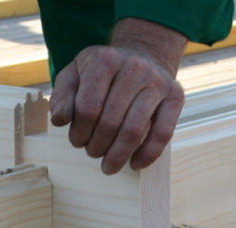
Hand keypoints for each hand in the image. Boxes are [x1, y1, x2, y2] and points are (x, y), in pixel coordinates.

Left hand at [50, 19, 186, 174]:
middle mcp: (134, 68)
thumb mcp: (74, 75)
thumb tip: (60, 120)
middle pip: (110, 122)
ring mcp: (158, 82)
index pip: (88, 108)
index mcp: (105, 60)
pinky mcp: (175, 97)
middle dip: (96, 146)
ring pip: (134, 130)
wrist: (142, 55)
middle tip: (92, 152)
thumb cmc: (102, 73)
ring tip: (108, 166)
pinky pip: (163, 133)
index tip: (77, 141)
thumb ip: (62, 96)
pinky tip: (135, 164)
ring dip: (117, 155)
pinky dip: (148, 154)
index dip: (79, 132)